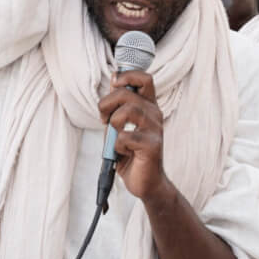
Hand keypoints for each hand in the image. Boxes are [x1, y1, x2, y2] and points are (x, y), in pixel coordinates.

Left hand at [97, 69, 170, 204]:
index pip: (144, 78)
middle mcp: (154, 114)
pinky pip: (126, 137)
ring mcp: (155, 130)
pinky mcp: (153, 146)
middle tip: (103, 118)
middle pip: (128, 93)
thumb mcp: (119, 124)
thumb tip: (113, 79)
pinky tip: (123, 152)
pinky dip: (117, 145)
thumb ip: (116, 104)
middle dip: (107, 103)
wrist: (144, 182)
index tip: (114, 85)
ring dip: (113, 123)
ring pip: (128, 111)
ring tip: (114, 135)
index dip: (127, 76)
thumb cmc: (130, 152)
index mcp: (148, 106)